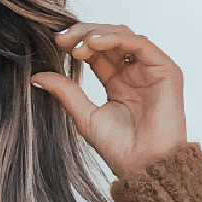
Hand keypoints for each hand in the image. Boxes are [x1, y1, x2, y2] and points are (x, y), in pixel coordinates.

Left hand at [31, 22, 187, 180]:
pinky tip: (94, 43)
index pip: (96, 52)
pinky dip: (115, 39)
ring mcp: (151, 70)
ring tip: (77, 46)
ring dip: (97, 35)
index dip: (77, 43)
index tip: (55, 44)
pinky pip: (139, 44)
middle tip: (62, 40)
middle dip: (84, 34)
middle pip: (108, 38)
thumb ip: (65, 92)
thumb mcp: (85, 116)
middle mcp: (135, 73)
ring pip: (123, 36)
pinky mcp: (166, 70)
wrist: (144, 167)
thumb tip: (36, 76)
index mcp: (118, 83)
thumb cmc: (121, 150)